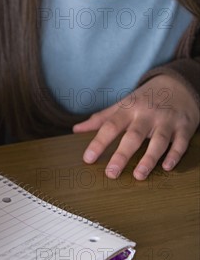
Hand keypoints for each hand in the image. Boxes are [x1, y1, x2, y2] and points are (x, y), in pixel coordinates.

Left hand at [73, 75, 198, 179]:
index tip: (87, 159)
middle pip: (133, 136)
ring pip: (158, 141)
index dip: (98, 143)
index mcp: (128, 109)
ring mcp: (166, 121)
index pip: (110, 126)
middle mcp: (146, 115)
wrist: (178, 84)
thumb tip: (76, 129)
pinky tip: (167, 167)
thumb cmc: (145, 98)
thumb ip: (101, 118)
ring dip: (149, 158)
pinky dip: (174, 155)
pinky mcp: (183, 127)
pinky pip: (180, 143)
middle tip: (110, 173)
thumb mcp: (122, 104)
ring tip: (138, 176)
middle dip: (122, 155)